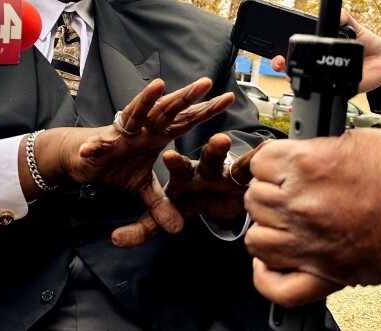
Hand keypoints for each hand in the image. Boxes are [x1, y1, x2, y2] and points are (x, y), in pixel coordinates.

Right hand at [51, 77, 234, 235]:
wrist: (81, 158)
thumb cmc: (115, 165)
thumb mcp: (143, 189)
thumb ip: (162, 205)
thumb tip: (178, 229)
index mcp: (156, 135)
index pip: (186, 120)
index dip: (206, 110)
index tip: (229, 98)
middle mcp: (142, 129)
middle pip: (168, 110)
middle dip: (186, 97)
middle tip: (206, 83)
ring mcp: (122, 133)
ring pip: (137, 113)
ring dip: (146, 100)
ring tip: (158, 86)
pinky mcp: (101, 145)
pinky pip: (102, 143)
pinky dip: (98, 144)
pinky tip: (97, 143)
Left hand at [111, 133, 262, 247]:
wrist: (229, 192)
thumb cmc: (198, 196)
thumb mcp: (174, 211)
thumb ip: (146, 226)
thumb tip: (115, 240)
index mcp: (182, 174)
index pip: (174, 168)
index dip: (171, 163)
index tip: (165, 156)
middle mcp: (201, 167)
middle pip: (195, 160)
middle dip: (185, 154)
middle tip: (178, 153)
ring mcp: (223, 169)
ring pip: (219, 158)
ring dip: (219, 150)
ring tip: (220, 141)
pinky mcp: (244, 173)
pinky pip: (251, 164)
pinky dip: (257, 158)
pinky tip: (266, 148)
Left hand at [244, 128, 380, 307]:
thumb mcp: (352, 141)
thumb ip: (314, 149)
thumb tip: (296, 156)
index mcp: (305, 166)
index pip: (259, 163)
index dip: (270, 164)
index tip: (280, 168)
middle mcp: (300, 204)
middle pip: (255, 200)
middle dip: (269, 194)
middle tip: (290, 194)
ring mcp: (308, 243)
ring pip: (257, 239)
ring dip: (268, 230)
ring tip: (287, 224)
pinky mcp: (324, 274)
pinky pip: (275, 285)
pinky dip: (268, 275)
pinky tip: (273, 263)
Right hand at [269, 9, 380, 92]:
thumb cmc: (368, 43)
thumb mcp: (354, 27)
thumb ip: (344, 18)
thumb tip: (338, 13)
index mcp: (323, 51)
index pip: (299, 53)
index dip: (286, 52)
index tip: (279, 51)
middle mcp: (323, 66)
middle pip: (295, 70)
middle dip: (282, 67)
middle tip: (279, 62)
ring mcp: (330, 79)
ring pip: (308, 84)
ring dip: (297, 80)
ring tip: (291, 73)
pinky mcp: (342, 88)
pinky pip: (331, 91)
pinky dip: (325, 88)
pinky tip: (321, 81)